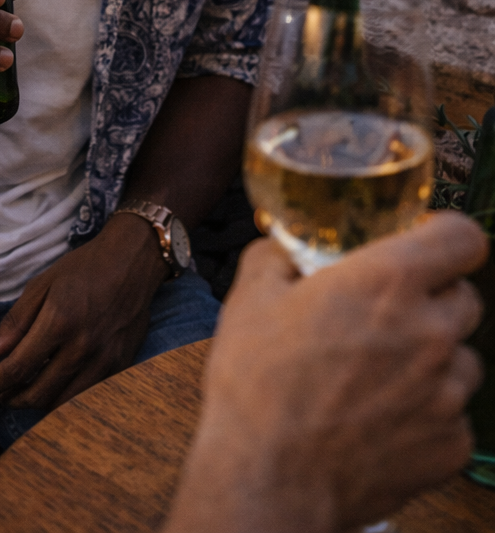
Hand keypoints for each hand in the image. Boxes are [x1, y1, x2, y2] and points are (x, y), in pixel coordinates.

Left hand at [0, 212, 166, 411]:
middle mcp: (83, 347)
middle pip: (38, 393)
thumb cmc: (84, 268)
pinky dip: (63, 399)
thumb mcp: (42, 284)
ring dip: (36, 404)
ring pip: (62, 402)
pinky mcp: (120, 367)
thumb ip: (16, 321)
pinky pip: (86, 396)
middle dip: (11, 399)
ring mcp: (104, 361)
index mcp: (59, 322)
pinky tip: (51, 389)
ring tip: (20, 395)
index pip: (18, 368)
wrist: (132, 262)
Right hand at [164, 213, 487, 532]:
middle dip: (432, 300)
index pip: (462, 238)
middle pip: (465, 298)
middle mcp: (430, 332)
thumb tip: (284, 249)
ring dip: (432, 359)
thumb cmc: (259, 388)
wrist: (270, 480)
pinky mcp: (452, 445)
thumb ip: (277, 256)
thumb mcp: (250, 297)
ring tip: (380, 374)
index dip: (446, 235)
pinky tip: (382, 418)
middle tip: (388, 314)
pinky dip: (427, 414)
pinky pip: (454, 415)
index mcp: (386, 283)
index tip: (427, 241)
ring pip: (462, 359)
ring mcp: (447, 393)